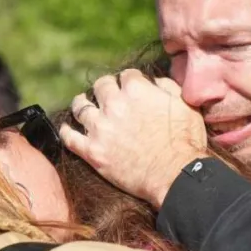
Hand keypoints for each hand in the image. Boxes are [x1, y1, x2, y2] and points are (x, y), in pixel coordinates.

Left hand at [60, 70, 206, 208]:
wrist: (175, 175)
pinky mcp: (93, 152)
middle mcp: (114, 105)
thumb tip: (154, 81)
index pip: (126, 75)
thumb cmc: (184, 141)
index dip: (129, 80)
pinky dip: (65, 131)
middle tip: (105, 95)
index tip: (130, 87)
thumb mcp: (185, 105)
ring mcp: (100, 129)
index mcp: (136, 90)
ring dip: (81, 104)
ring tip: (82, 105)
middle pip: (100, 86)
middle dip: (104, 88)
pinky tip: (66, 128)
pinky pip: (69, 138)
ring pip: (80, 108)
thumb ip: (167, 87)